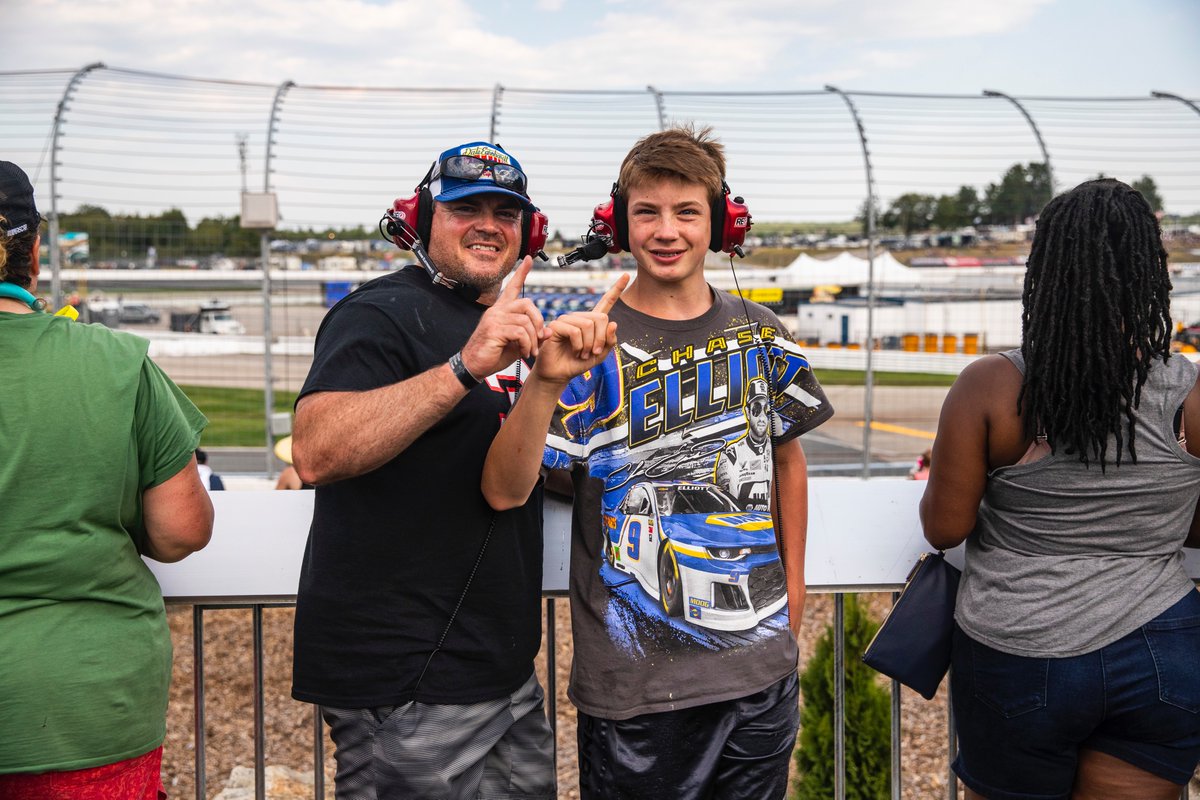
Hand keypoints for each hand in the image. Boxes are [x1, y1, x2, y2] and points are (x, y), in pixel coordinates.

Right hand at [460, 257, 544, 378]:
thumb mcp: (518, 345)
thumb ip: (533, 337)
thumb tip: (549, 331)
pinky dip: (526, 344)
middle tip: (539, 337)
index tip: (530, 260)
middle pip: (526, 303)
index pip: (513, 287)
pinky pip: (519, 332)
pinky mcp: (494, 330)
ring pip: (525, 320)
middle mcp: (497, 311)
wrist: (474, 366)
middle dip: (538, 321)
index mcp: (502, 311)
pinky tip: (524, 352)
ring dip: (533, 339)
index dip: (521, 273)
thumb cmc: (493, 354)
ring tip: (530, 351)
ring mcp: (494, 319)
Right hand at [534, 273, 629, 384]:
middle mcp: (580, 318)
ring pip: (588, 325)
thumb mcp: (599, 355)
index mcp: (592, 322)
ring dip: (588, 344)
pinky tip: (574, 351)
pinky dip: (578, 345)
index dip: (616, 289)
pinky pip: (575, 331)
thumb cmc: (577, 363)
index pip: (606, 302)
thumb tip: (613, 323)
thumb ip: (609, 341)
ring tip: (582, 353)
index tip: (627, 276)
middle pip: (601, 318)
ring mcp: (567, 320)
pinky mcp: (557, 325)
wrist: (559, 373)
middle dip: (600, 339)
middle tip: (593, 352)